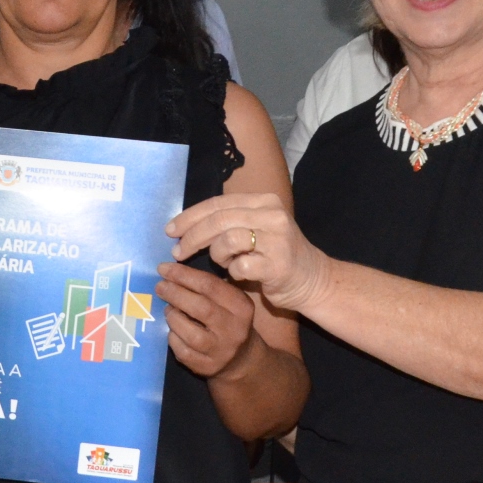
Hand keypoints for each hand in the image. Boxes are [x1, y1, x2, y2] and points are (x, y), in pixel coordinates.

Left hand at [156, 261, 259, 377]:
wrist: (240, 359)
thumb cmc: (228, 320)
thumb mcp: (230, 300)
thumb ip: (209, 286)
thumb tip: (173, 271)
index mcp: (241, 307)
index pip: (210, 286)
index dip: (183, 275)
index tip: (163, 268)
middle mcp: (234, 329)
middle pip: (200, 307)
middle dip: (175, 293)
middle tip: (159, 286)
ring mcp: (220, 351)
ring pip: (190, 332)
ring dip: (173, 317)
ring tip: (168, 309)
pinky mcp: (206, 367)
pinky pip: (182, 350)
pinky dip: (173, 337)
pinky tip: (172, 329)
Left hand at [168, 193, 331, 313]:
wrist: (311, 280)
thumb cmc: (274, 255)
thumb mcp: (254, 229)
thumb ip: (227, 222)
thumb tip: (183, 226)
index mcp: (263, 201)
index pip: (217, 203)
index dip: (190, 216)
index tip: (170, 230)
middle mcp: (272, 215)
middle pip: (218, 220)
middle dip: (192, 236)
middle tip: (178, 252)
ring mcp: (277, 239)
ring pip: (227, 239)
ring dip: (216, 254)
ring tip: (220, 263)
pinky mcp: (278, 265)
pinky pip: (240, 266)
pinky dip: (232, 272)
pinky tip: (237, 274)